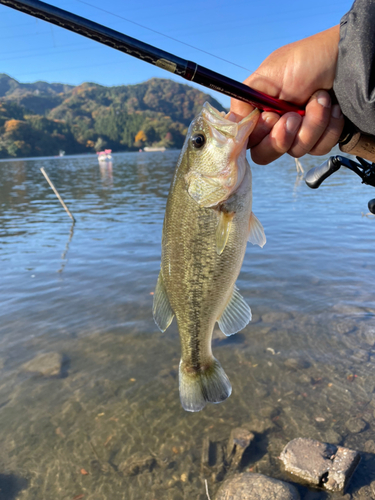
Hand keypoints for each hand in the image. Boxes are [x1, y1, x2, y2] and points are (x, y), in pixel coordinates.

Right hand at [230, 26, 344, 164]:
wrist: (344, 59)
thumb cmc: (304, 61)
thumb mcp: (266, 76)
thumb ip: (243, 102)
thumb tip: (231, 124)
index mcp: (258, 113)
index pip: (245, 142)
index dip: (257, 135)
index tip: (271, 118)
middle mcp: (275, 127)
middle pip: (265, 155)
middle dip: (282, 137)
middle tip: (294, 115)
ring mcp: (298, 134)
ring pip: (295, 151)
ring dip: (311, 124)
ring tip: (320, 99)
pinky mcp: (319, 138)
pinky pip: (318, 149)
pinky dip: (328, 128)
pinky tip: (332, 108)